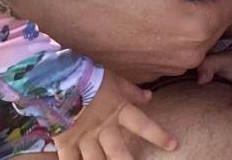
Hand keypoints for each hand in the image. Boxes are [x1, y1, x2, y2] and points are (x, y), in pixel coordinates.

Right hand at [10, 0, 231, 81]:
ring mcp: (170, 69)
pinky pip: (181, 52)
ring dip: (208, 18)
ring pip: (203, 40)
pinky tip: (177, 17)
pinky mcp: (152, 75)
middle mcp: (190, 55)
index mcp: (198, 27)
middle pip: (221, 23)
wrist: (71, 19)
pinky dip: (186, 34)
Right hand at [53, 71, 176, 159]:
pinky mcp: (66, 143)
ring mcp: (84, 138)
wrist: (58, 80)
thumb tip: (150, 97)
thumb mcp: (115, 81)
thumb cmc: (90, 78)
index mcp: (118, 111)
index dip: (158, 135)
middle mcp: (104, 128)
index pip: (143, 125)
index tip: (173, 145)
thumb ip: (132, 92)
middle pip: (119, 152)